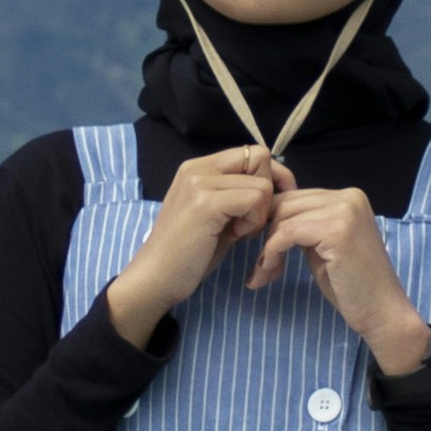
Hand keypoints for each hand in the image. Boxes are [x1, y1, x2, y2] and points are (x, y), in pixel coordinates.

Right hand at [105, 147, 286, 347]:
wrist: (156, 277)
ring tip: (237, 231)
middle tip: (249, 221)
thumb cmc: (188, 254)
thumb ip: (238, 195)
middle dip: (269, 191)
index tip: (264, 206)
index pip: (252, 153)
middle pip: (261, 158)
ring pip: (262, 184)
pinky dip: (254, 221)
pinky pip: (255, 200)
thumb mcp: (218, 215)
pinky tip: (236, 236)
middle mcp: (198, 167)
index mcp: (199, 167)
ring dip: (260, 213)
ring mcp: (199, 183)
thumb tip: (274, 186)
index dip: (269, 177)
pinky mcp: (205, 203)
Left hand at [249, 184, 430, 375]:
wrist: (383, 313)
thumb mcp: (323, 247)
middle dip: (265, 235)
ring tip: (264, 275)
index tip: (262, 253)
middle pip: (285, 203)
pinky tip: (269, 272)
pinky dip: (271, 253)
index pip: (293, 197)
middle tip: (260, 268)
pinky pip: (287, 233)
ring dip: (266, 248)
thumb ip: (303, 228)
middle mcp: (349, 196)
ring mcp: (345, 210)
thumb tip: (264, 218)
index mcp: (348, 197)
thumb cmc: (353, 288)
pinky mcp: (336, 229)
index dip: (270, 223)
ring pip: (283, 217)